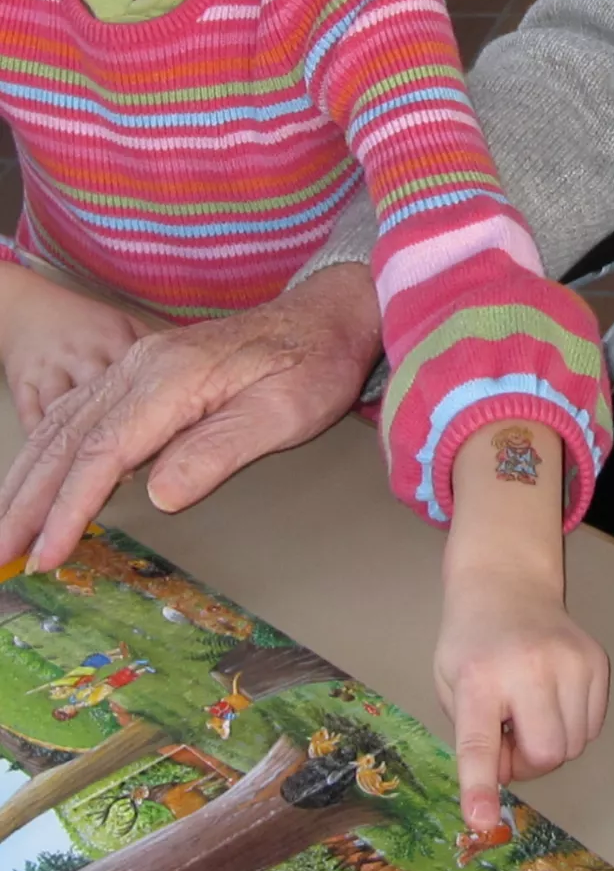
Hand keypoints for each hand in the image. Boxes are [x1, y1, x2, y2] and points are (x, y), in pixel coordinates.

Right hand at [0, 262, 382, 571]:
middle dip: (26, 502)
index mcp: (173, 379)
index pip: (102, 453)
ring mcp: (138, 364)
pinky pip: (78, 410)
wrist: (324, 316)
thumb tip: (158, 495)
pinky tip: (35, 479)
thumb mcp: (284, 413)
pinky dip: (47, 450)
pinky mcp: (142, 370)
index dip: (68, 509)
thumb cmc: (312, 363)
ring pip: (63, 424)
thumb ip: (218, 452)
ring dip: (27, 478)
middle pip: (67, 440)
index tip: (46, 554)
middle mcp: (143, 366)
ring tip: (3, 527)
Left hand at [434, 555, 609, 830]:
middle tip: (508, 737)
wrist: (508, 583)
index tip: (482, 821)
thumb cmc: (472, 642)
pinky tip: (551, 697)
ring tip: (529, 709)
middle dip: (527, 762)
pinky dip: (572, 726)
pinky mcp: (597, 660)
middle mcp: (529, 667)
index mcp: (479, 678)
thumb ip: (472, 735)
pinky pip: (593, 726)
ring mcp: (570, 660)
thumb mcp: (449, 684)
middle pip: (546, 755)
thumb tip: (507, 778)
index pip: (478, 741)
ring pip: (574, 746)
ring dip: (550, 743)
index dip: (481, 786)